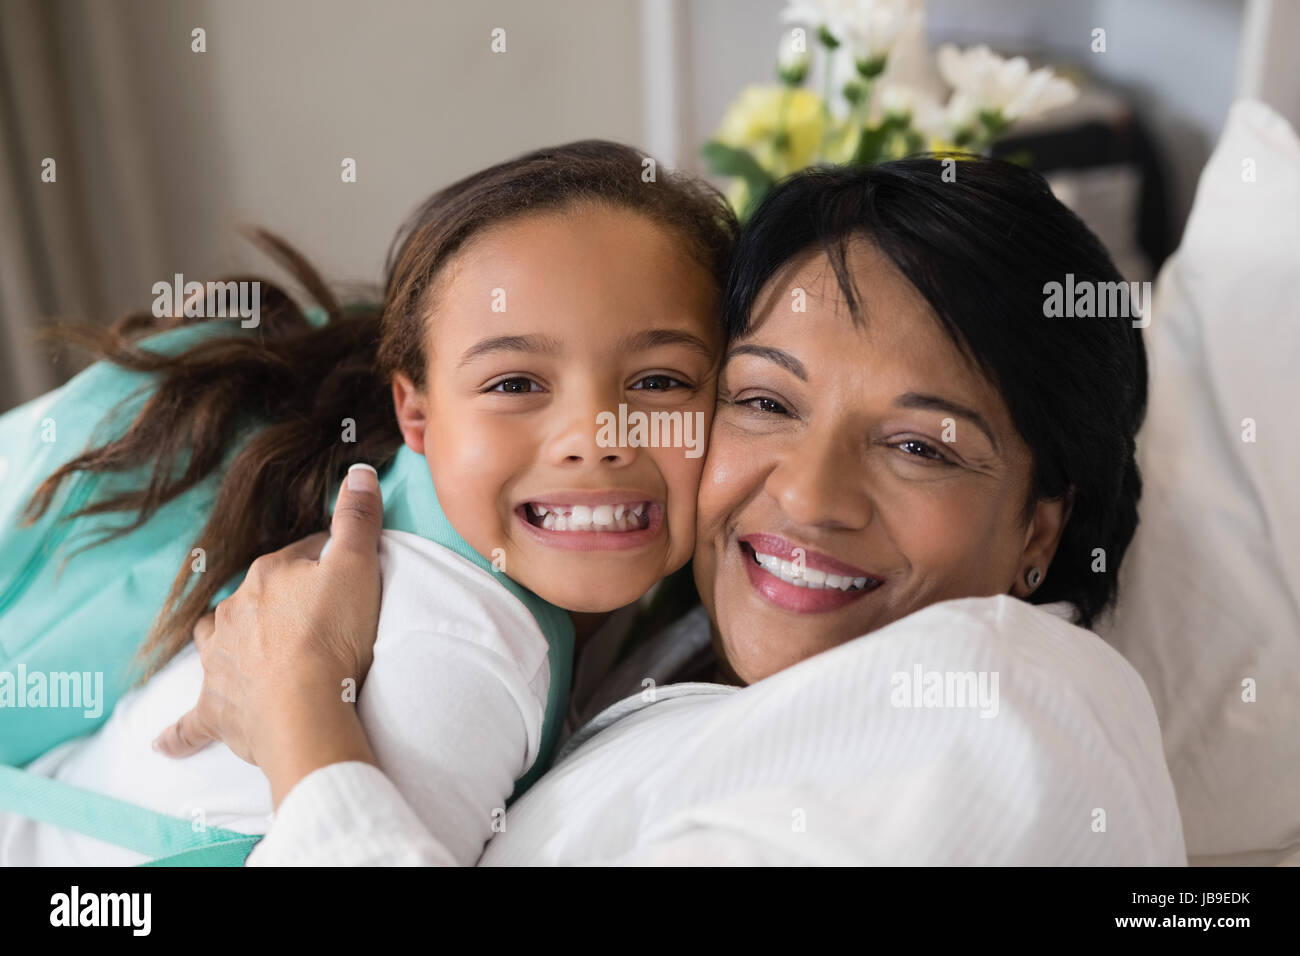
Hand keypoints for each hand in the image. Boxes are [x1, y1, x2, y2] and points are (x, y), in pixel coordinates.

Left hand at [153, 464, 385, 803]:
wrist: (304, 706)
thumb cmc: (333, 635)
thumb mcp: (357, 566)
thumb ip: (357, 519)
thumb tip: (358, 470)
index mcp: (266, 576)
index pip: (299, 557)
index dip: (326, 565)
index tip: (346, 578)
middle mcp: (233, 612)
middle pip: (257, 598)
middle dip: (277, 603)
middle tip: (311, 619)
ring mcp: (220, 661)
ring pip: (214, 642)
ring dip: (223, 644)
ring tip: (234, 650)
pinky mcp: (217, 709)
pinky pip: (191, 723)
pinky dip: (180, 733)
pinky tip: (164, 744)